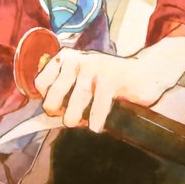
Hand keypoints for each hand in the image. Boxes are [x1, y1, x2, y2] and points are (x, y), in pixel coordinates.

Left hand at [34, 48, 167, 132]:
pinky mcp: (110, 78)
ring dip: (78, 120)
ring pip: (73, 107)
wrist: (144, 71)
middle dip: (61, 115)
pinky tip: (99, 124)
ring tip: (87, 122)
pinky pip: (96, 109)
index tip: (61, 107)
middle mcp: (76, 60)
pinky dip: (97, 122)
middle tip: (73, 117)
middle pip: (53, 99)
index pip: (40, 85)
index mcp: (65, 58)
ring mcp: (93, 68)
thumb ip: (65, 92)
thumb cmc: (109, 81)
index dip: (48, 101)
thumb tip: (48, 117)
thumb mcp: (83, 79)